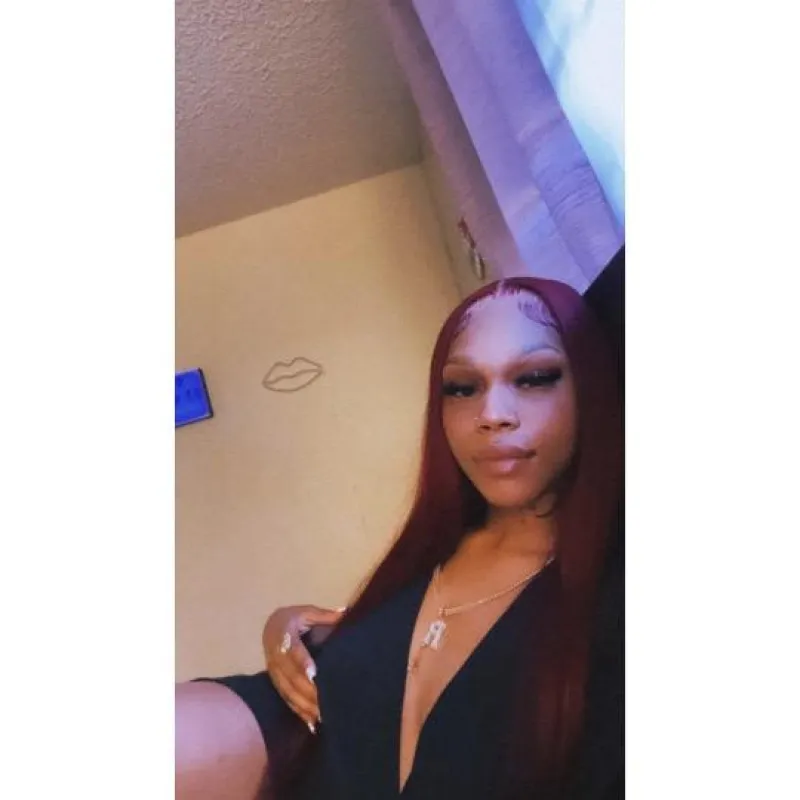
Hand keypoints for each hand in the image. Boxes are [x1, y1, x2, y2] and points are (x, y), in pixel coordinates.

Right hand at [263, 604, 344, 732]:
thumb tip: (346, 613)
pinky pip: (286, 698)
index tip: (314, 674)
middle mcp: (275, 655)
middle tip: (325, 704)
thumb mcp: (308, 612)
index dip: (302, 662)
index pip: (293, 650)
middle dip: (307, 691)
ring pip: (287, 690)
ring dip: (304, 705)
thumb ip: (326, 616)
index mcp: (284, 634)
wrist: (271, 626)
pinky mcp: (276, 682)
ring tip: (322, 717)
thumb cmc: (294, 619)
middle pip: (290, 676)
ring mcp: (273, 670)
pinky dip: (298, 711)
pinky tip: (312, 723)